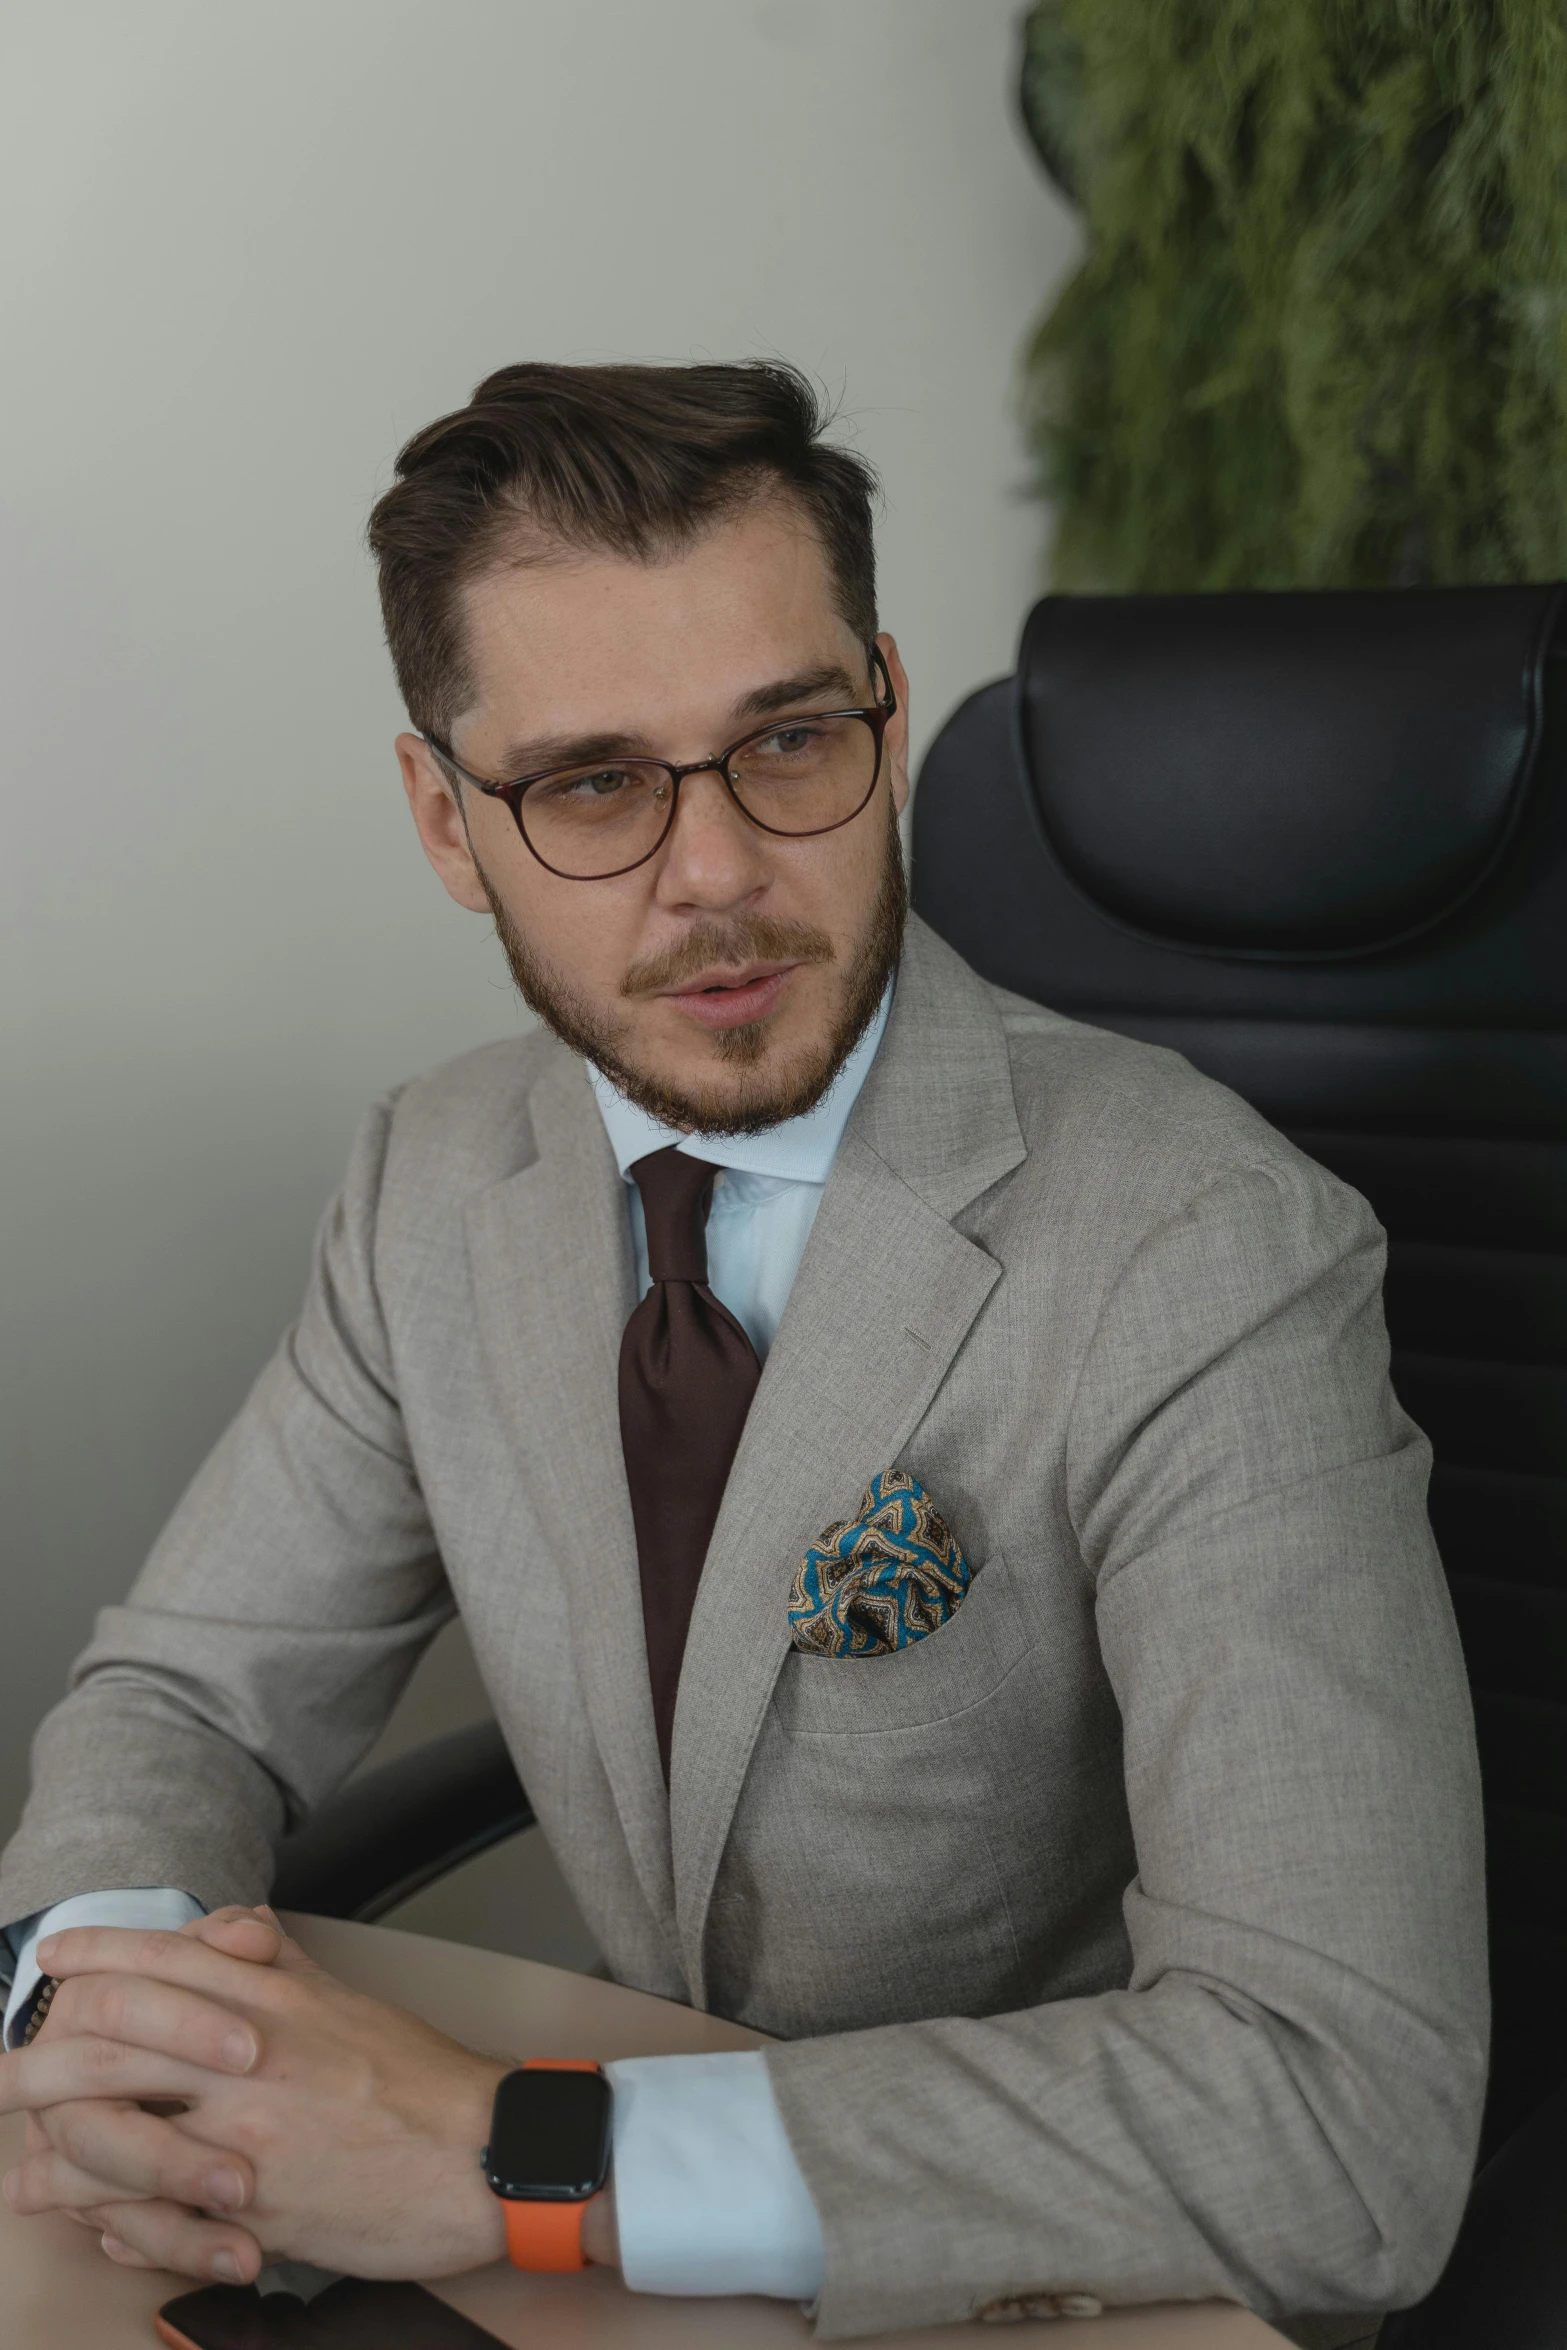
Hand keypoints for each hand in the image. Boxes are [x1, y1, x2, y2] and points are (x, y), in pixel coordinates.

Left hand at [2, 1911, 510, 2282]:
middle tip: (3, 2071)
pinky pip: (160, 2215)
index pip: (165, 1958)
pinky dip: (114, 2219)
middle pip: (117, 2041)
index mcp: (276, 1999)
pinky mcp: (257, 2209)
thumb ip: (282, 1963)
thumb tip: (230, 1932)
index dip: (98, 1954)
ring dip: (57, 2152)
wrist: (485, 2153)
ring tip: (21, 2168)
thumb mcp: (346, 1999)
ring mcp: (248, 2135)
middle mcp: (252, 2057)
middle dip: (43, 2058)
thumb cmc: (420, 2082)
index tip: (54, 1957)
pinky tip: (91, 2221)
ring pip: (120, 2134)